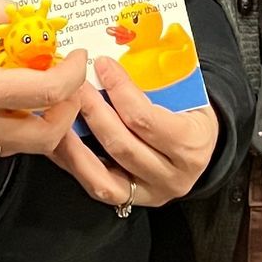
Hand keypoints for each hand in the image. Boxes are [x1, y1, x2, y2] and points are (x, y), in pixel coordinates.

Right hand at [0, 0, 86, 157]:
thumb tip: (27, 14)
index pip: (44, 94)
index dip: (70, 74)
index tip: (74, 55)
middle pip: (44, 136)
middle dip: (65, 109)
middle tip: (64, 79)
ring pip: (21, 147)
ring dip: (40, 121)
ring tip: (37, 87)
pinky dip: (12, 128)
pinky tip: (6, 99)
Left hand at [47, 56, 219, 211]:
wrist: (199, 146)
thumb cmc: (190, 114)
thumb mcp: (187, 96)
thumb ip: (157, 82)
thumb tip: (112, 61)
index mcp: (192, 144)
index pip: (145, 119)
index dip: (119, 91)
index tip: (102, 66)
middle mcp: (174, 176)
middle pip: (122, 145)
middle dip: (93, 111)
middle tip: (74, 85)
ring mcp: (152, 193)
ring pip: (105, 172)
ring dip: (76, 141)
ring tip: (61, 114)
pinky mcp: (132, 200)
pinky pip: (98, 185)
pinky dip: (76, 163)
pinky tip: (63, 142)